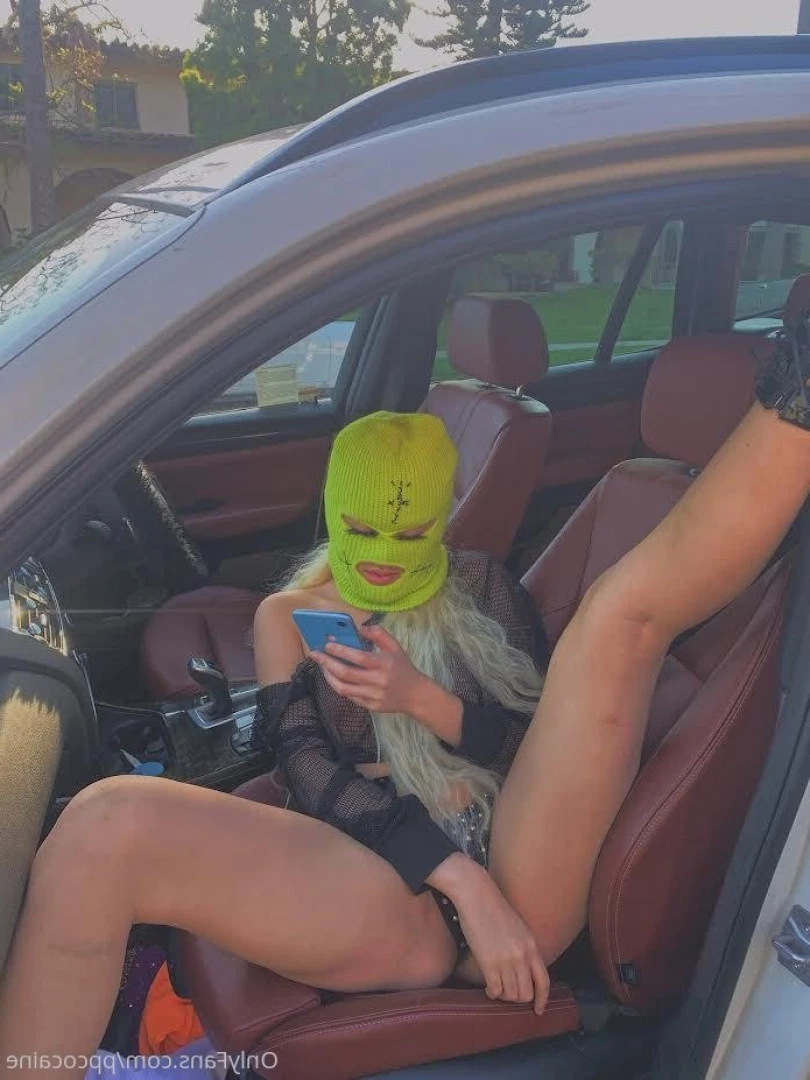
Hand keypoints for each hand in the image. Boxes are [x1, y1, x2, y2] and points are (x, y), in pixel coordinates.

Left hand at [311, 624, 423, 713]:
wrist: (415, 695)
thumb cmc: (403, 668)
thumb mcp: (395, 647)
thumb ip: (378, 634)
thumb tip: (358, 628)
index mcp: (384, 664)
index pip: (358, 657)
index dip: (341, 650)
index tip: (327, 644)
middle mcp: (377, 681)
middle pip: (346, 673)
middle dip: (327, 662)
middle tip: (315, 654)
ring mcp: (373, 695)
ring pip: (343, 688)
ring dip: (328, 676)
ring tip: (322, 666)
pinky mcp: (370, 706)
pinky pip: (349, 696)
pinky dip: (338, 686)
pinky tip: (333, 678)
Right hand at [428, 854, 548, 1013]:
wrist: (477, 895)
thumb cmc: (494, 909)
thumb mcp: (519, 928)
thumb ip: (525, 949)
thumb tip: (525, 970)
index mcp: (532, 946)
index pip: (544, 981)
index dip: (542, 1000)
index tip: (538, 1010)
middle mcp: (522, 955)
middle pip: (526, 993)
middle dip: (518, 998)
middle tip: (508, 992)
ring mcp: (506, 960)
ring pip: (511, 994)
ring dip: (504, 995)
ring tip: (497, 987)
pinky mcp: (488, 962)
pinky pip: (495, 990)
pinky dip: (492, 992)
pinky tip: (488, 987)